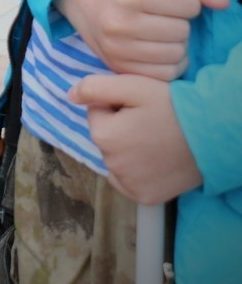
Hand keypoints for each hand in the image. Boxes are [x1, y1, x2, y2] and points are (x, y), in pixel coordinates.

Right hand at [56, 0, 227, 80]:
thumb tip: (222, 3)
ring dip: (177, 44)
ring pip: (175, 56)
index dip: (187, 1)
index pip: (188, 6)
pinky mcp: (116, 66)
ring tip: (162, 32)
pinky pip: (162, 74)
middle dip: (181, 23)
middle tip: (165, 16)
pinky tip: (158, 49)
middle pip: (182, 33)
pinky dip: (168, 63)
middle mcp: (119, 24)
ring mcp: (116, 48)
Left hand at [69, 74, 201, 204]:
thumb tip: (70, 96)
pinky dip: (135, 172)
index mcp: (103, 135)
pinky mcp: (143, 197)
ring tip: (155, 140)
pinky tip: (154, 161)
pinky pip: (127, 181)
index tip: (139, 107)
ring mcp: (127, 184)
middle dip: (120, 127)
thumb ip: (95, 88)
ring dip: (127, 149)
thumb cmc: (174, 107)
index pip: (96, 113)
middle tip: (150, 123)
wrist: (214, 136)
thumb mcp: (134, 86)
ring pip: (115, 158)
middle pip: (105, 137)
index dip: (116, 105)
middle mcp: (110, 164)